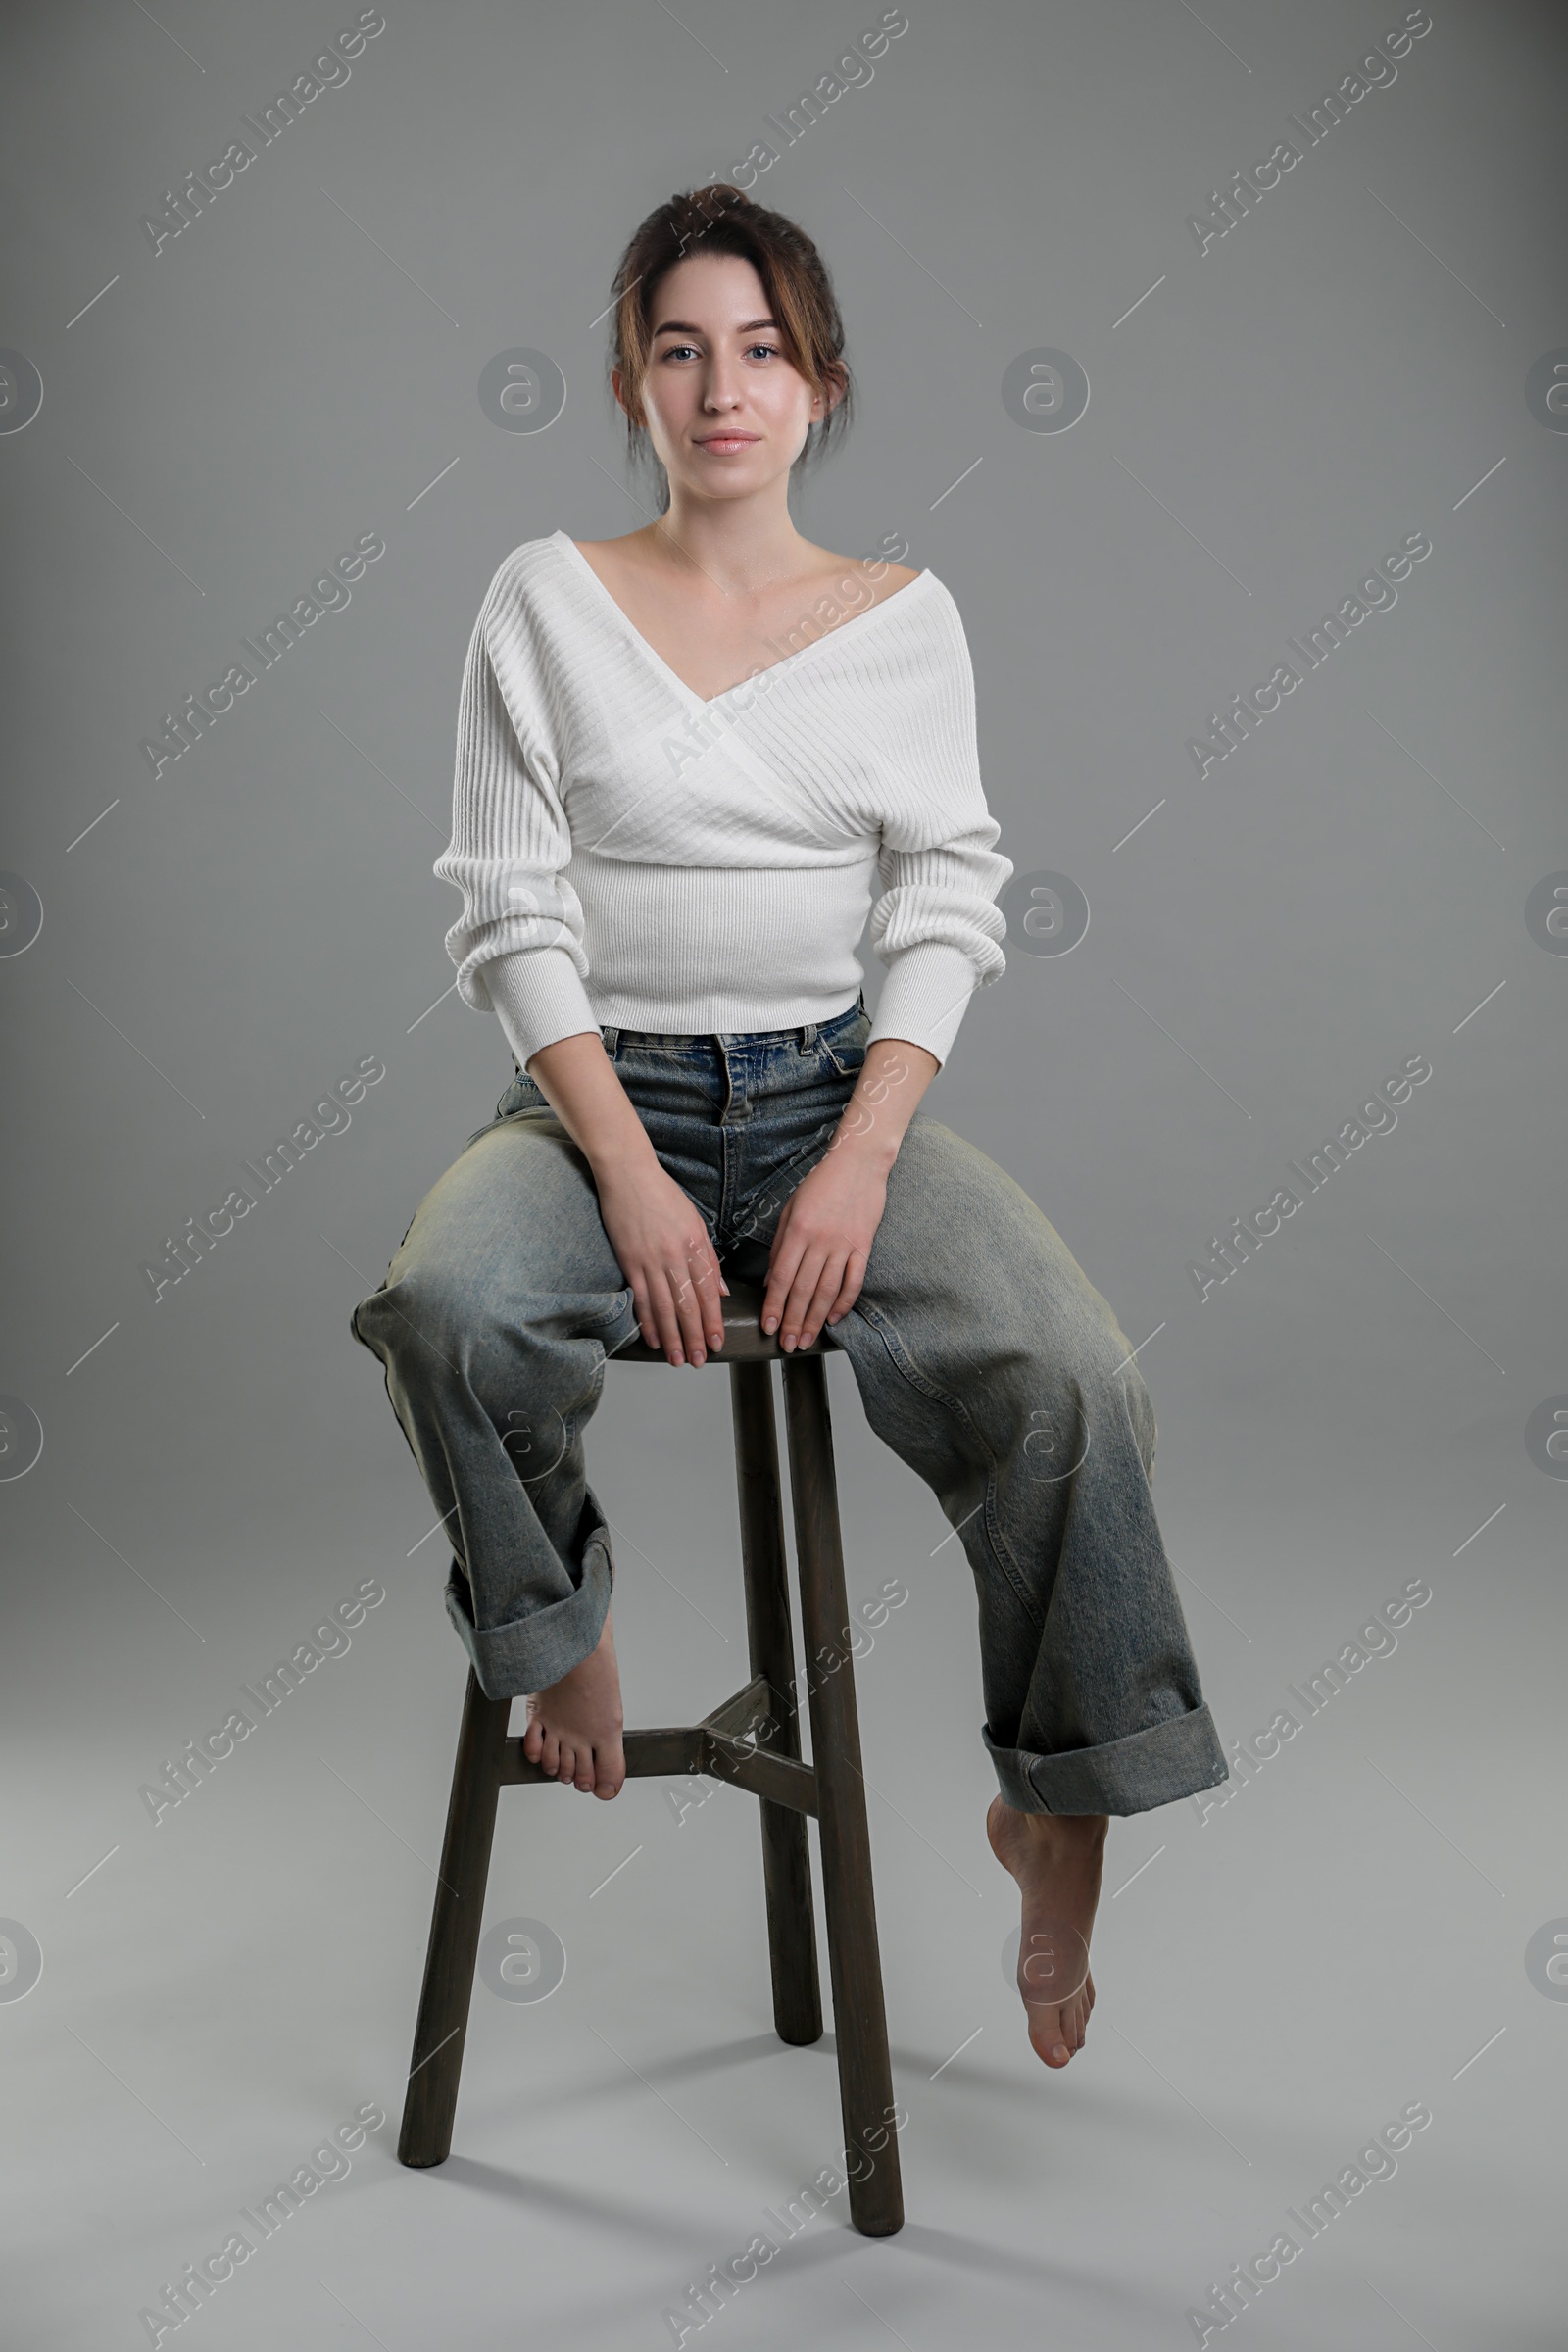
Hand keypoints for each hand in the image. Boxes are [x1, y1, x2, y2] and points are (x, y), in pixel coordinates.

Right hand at [596, 1161, 727, 1366]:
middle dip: (696, 1337)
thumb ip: (708, 1259)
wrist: (628, 1174)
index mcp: (696, 1245)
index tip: (718, 1341)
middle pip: (689, 1306)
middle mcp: (675, 1256)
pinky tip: (654, 1340)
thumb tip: (721, 1292)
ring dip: (674, 1338)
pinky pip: (641, 1299)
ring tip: (679, 1359)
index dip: (714, 1321)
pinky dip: (648, 1322)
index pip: (709, 1292)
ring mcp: (650, 1260)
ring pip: (665, 1308)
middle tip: (700, 1360)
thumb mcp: (695, 1222)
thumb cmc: (663, 1195)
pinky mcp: (629, 1261)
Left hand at [762, 1130, 887, 1350]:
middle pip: (804, 1290)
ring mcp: (844, 1245)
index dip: (774, 1305)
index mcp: (798, 1231)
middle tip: (786, 1343)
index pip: (782, 1277)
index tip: (767, 1326)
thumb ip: (780, 1245)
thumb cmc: (821, 1183)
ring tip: (806, 1339)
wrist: (858, 1163)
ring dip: (815, 1319)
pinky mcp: (864, 1246)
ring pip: (827, 1291)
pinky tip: (835, 1318)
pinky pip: (854, 1281)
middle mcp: (820, 1241)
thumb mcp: (791, 1209)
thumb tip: (771, 1280)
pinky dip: (844, 1302)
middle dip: (792, 1321)